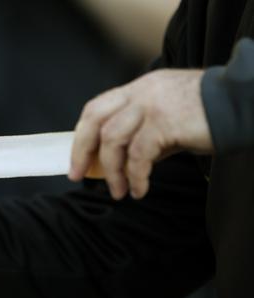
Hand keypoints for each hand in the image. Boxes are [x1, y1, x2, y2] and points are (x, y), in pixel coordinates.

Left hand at [68, 69, 213, 199]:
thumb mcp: (165, 121)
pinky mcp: (166, 122)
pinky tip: (139, 189)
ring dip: (112, 171)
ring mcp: (152, 105)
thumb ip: (140, 135)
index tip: (77, 161)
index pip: (96, 108)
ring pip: (113, 138)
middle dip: (82, 150)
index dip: (81, 135)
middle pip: (95, 119)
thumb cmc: (205, 117)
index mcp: (138, 89)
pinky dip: (135, 176)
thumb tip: (115, 164)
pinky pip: (139, 154)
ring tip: (119, 191)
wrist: (241, 105)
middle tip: (78, 176)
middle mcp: (141, 93)